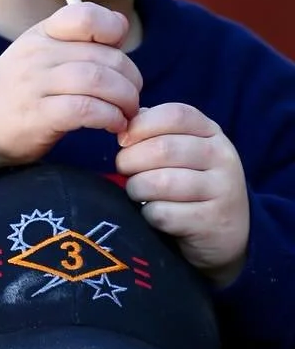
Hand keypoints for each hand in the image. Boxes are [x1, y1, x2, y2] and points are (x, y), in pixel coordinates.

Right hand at [0, 2, 141, 176]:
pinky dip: (109, 118)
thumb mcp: (42, 54)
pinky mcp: (37, 116)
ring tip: (126, 113)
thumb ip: (78, 42)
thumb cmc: (22, 90)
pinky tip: (113, 125)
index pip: (84, 16)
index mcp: (42, 34)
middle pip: (105, 57)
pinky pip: (86, 110)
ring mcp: (34, 85)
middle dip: (130, 79)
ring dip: (124, 100)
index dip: (112, 30)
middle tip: (132, 96)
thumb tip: (121, 27)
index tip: (118, 52)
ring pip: (98, 81)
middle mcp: (37, 55)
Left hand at [116, 103, 248, 284]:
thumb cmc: (190, 184)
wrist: (226, 233)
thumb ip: (155, 132)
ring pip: (160, 182)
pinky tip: (155, 214)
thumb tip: (125, 125)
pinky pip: (163, 213)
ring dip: (137, 188)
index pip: (174, 115)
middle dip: (130, 161)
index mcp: (211, 132)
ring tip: (138, 191)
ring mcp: (223, 190)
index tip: (123, 141)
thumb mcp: (182, 150)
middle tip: (125, 171)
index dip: (140, 125)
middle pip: (162, 149)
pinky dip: (148, 214)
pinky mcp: (213, 221)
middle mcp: (223, 157)